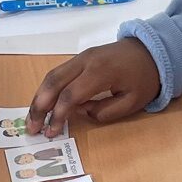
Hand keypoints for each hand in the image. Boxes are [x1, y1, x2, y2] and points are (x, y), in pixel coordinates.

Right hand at [26, 38, 160, 135]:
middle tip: (31, 128)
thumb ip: (105, 111)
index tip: (52, 132)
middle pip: (53, 82)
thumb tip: (81, 112)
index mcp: (100, 72)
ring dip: (39, 97)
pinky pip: (58, 73)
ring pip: (52, 76)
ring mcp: (80, 57)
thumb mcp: (132, 102)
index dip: (58, 115)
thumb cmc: (144, 78)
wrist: (151, 50)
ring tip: (32, 119)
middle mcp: (85, 61)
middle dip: (39, 107)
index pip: (70, 95)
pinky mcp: (80, 58)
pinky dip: (47, 89)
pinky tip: (43, 104)